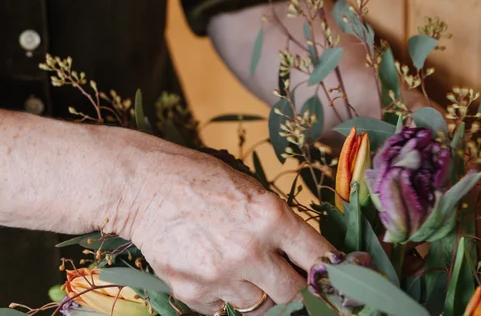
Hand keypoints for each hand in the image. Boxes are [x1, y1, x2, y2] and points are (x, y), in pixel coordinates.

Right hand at [113, 139, 333, 313]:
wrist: (144, 185)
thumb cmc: (199, 178)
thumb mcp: (248, 188)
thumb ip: (278, 224)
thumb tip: (309, 260)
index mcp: (269, 216)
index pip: (320, 259)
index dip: (332, 274)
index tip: (336, 282)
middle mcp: (250, 250)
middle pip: (293, 294)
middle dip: (293, 288)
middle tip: (283, 276)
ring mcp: (221, 276)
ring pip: (259, 306)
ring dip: (255, 291)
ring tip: (235, 263)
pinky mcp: (194, 293)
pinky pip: (224, 310)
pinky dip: (223, 297)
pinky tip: (210, 268)